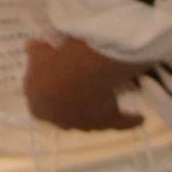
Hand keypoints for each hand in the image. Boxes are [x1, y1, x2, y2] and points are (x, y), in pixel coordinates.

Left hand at [24, 35, 142, 130]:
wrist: (78, 73)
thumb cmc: (53, 64)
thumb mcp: (39, 53)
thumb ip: (35, 52)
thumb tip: (33, 47)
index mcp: (38, 108)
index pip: (40, 105)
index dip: (47, 92)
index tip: (53, 82)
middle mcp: (61, 121)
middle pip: (65, 114)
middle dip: (70, 105)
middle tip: (79, 90)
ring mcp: (85, 124)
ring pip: (91, 119)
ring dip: (96, 110)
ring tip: (106, 99)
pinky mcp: (107, 122)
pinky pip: (120, 123)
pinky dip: (129, 120)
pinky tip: (139, 118)